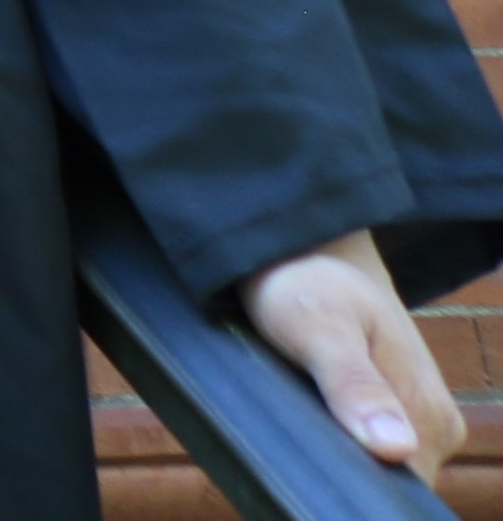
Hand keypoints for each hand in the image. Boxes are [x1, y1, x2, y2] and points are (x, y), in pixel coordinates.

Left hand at [243, 230, 462, 473]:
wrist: (313, 248)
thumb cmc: (311, 281)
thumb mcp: (320, 325)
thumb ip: (354, 384)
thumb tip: (396, 449)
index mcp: (429, 415)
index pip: (404, 488)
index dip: (356, 482)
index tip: (318, 456)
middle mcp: (434, 427)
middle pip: (391, 480)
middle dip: (346, 466)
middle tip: (301, 425)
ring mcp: (418, 422)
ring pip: (380, 467)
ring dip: (341, 452)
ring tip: (303, 413)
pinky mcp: (397, 415)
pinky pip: (371, 448)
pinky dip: (339, 440)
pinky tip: (312, 417)